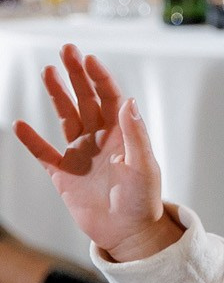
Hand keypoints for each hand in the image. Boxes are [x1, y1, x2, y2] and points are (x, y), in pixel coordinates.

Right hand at [14, 45, 178, 262]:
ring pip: (66, 117)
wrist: (129, 232)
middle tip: (66, 50)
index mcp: (123, 134)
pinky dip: (32, 141)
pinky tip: (21, 125)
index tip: (88, 58)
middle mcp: (101, 139)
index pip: (110, 97)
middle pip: (87, 100)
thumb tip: (128, 101)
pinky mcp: (64, 175)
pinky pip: (44, 153)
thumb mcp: (144, 165)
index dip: (99, 77)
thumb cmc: (143, 200)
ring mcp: (81, 155)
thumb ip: (135, 134)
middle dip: (77, 75)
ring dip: (58, 95)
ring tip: (47, 71)